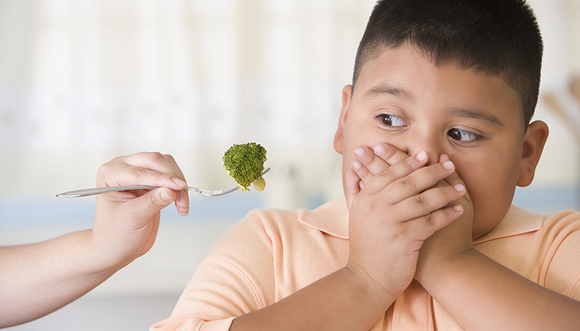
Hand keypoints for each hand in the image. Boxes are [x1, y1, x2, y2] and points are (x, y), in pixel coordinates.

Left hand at [91, 152, 188, 268]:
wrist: (117, 247)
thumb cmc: (116, 234)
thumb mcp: (133, 219)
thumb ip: (152, 202)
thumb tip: (171, 190)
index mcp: (110, 174)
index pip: (140, 171)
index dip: (162, 179)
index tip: (180, 187)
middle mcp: (123, 168)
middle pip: (155, 161)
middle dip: (172, 179)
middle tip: (182, 198)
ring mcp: (138, 172)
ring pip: (166, 165)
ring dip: (178, 183)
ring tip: (181, 205)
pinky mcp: (151, 179)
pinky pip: (171, 174)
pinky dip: (179, 188)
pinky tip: (180, 204)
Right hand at [345, 144, 465, 300]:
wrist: (367, 278)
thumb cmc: (366, 246)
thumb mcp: (357, 215)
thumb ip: (358, 191)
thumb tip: (357, 168)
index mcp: (365, 198)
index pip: (389, 173)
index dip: (408, 163)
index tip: (426, 155)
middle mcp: (376, 207)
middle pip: (408, 182)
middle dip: (432, 172)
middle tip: (449, 165)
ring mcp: (390, 222)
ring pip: (422, 200)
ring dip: (445, 192)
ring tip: (460, 189)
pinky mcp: (404, 239)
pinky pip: (431, 221)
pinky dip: (447, 215)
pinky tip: (458, 210)